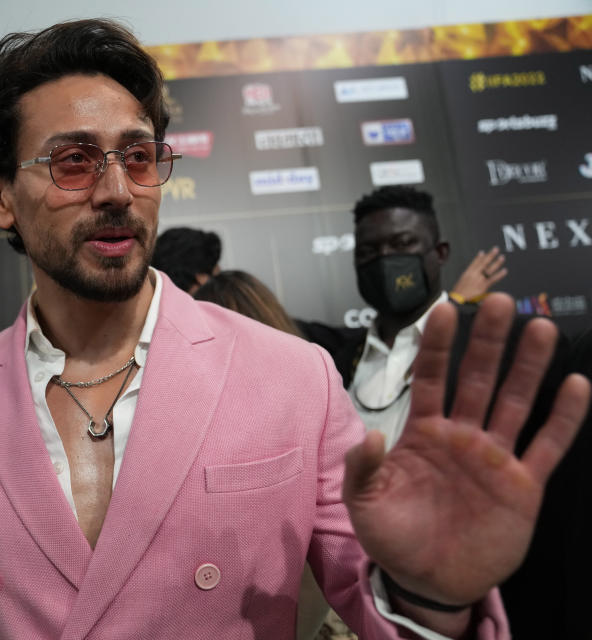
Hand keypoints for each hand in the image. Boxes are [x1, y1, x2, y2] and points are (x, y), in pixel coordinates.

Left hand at [343, 294, 589, 604]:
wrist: (427, 581)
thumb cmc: (391, 537)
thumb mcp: (363, 503)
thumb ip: (362, 467)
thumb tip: (369, 435)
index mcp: (423, 433)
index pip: (430, 377)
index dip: (436, 345)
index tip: (443, 309)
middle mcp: (461, 435)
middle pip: (477, 378)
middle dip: (487, 341)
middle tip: (499, 302)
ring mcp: (494, 457)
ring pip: (514, 401)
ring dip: (528, 366)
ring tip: (541, 327)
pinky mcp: (523, 484)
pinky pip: (547, 445)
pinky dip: (563, 417)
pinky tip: (576, 385)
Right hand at [450, 247, 506, 302]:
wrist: (458, 300)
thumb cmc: (457, 295)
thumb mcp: (460, 284)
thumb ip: (466, 280)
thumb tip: (470, 280)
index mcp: (466, 274)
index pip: (474, 263)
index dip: (479, 257)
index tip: (482, 252)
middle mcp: (473, 274)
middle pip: (483, 263)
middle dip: (490, 255)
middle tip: (495, 249)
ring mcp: (479, 279)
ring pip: (489, 268)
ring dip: (496, 262)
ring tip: (502, 257)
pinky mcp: (483, 285)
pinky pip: (493, 278)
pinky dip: (499, 274)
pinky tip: (504, 271)